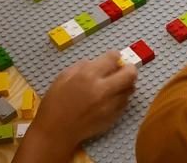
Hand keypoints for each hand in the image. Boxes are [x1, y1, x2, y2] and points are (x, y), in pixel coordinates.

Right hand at [14, 51, 136, 162]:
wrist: (56, 131)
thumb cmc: (56, 102)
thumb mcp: (64, 76)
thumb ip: (84, 66)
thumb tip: (100, 62)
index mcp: (88, 76)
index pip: (113, 58)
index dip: (114, 56)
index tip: (113, 58)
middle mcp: (102, 89)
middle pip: (131, 73)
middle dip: (129, 68)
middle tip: (123, 69)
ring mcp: (110, 105)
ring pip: (130, 89)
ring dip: (125, 84)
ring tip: (115, 85)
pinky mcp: (113, 117)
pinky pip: (125, 102)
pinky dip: (120, 98)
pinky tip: (110, 99)